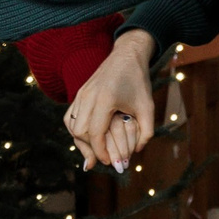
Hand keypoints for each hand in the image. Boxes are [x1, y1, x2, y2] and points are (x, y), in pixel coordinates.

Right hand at [63, 30, 156, 171]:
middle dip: (89, 149)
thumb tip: (136, 152)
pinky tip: (86, 140)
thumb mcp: (148, 107)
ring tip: (93, 154)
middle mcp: (88, 96)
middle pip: (79, 132)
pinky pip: (70, 117)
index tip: (108, 163)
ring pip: (72, 125)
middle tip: (101, 161)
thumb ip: (146, 132)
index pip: (95, 133)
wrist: (127, 56)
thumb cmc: (139, 82)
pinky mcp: (79, 94)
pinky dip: (76, 131)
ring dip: (81, 142)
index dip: (100, 152)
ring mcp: (81, 94)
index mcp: (104, 99)